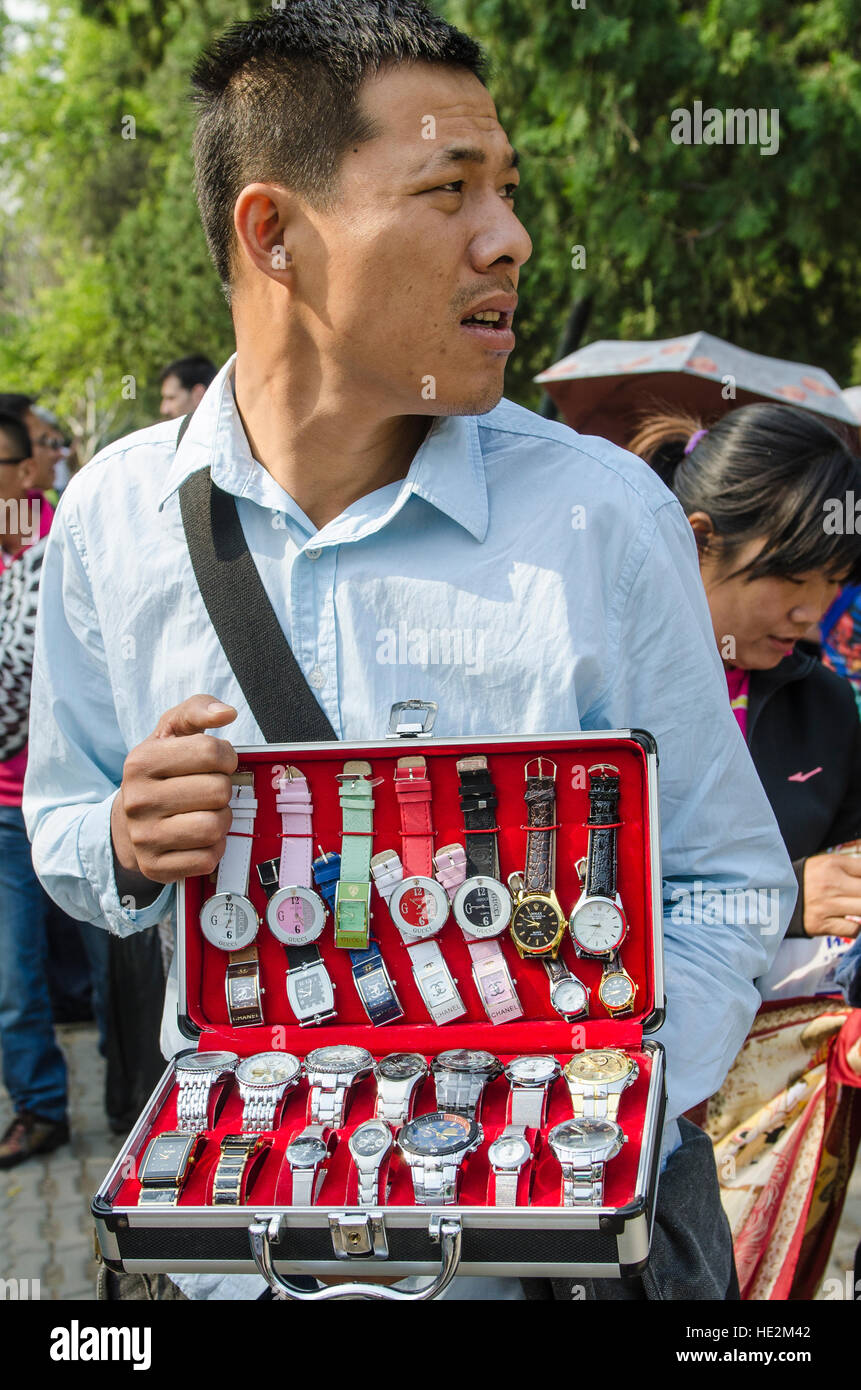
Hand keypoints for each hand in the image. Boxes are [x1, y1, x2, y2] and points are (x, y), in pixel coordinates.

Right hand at [110, 695, 238, 892]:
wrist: (127, 823)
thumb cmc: (160, 772)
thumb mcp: (171, 733)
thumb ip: (197, 710)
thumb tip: (226, 713)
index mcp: (141, 762)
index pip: (210, 752)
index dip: (226, 756)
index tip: (218, 762)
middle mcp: (137, 801)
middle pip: (218, 791)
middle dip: (223, 788)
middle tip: (210, 790)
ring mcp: (144, 837)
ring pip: (214, 827)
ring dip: (221, 819)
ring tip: (207, 812)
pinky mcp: (155, 867)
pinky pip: (207, 858)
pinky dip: (213, 847)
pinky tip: (200, 837)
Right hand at [802, 851, 860, 937]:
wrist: (773, 896)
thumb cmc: (805, 880)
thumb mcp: (825, 863)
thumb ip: (851, 867)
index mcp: (832, 864)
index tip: (859, 885)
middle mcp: (829, 884)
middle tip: (856, 896)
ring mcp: (826, 905)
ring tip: (856, 907)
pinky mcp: (821, 924)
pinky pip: (852, 930)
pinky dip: (856, 928)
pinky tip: (852, 922)